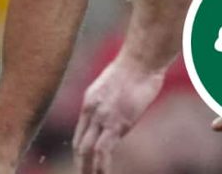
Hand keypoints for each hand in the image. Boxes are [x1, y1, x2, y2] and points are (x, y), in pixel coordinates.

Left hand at [73, 54, 165, 173]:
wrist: (142, 59)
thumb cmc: (137, 68)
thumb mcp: (117, 85)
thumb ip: (112, 101)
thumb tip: (119, 111)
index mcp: (90, 101)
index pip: (80, 133)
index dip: (80, 152)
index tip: (83, 164)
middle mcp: (91, 111)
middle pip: (79, 145)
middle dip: (81, 165)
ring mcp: (101, 117)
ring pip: (87, 151)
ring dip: (88, 170)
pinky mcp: (115, 123)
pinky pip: (102, 150)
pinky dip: (100, 166)